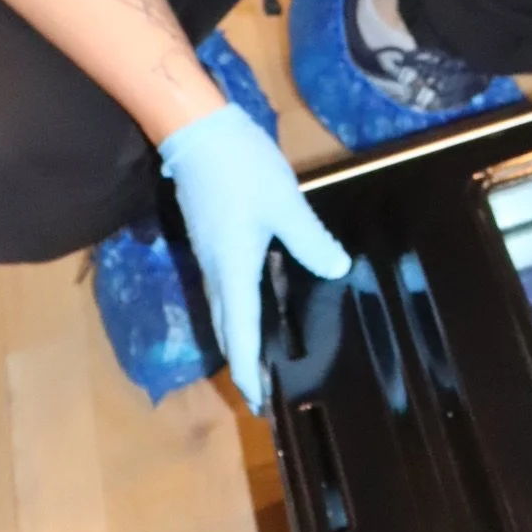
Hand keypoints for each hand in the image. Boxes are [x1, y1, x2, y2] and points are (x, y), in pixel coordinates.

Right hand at [159, 102, 351, 411]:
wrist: (195, 131)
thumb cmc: (241, 168)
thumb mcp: (285, 204)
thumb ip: (310, 239)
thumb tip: (336, 269)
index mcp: (234, 269)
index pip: (242, 332)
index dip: (249, 368)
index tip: (257, 400)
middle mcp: (216, 271)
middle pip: (228, 327)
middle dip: (242, 362)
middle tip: (259, 392)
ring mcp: (209, 256)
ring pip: (224, 309)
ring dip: (240, 338)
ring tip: (259, 361)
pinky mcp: (210, 240)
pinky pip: (224, 288)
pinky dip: (238, 311)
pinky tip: (256, 307)